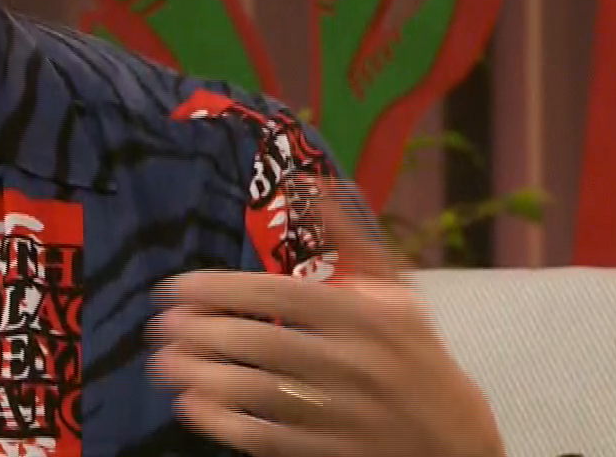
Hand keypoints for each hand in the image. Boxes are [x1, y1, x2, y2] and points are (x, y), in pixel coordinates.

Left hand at [149, 178, 504, 456]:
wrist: (456, 438)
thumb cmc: (415, 355)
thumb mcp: (395, 296)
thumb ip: (350, 241)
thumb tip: (309, 185)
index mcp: (366, 316)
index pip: (280, 295)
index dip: (221, 290)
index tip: (174, 288)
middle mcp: (356, 362)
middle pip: (264, 344)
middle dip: (203, 334)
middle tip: (159, 328)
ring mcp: (346, 412)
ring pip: (262, 392)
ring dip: (205, 378)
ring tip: (164, 365)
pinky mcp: (336, 452)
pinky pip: (271, 439)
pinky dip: (226, 425)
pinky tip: (193, 408)